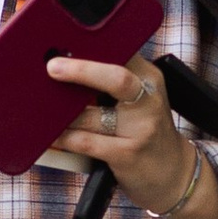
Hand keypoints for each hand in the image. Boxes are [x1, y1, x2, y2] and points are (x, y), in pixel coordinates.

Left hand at [44, 55, 198, 216]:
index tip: (64, 44)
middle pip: (116, 78)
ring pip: (92, 115)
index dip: (92, 48)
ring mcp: (140, 129)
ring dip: (62, 114)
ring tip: (42, 110)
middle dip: (81, 70)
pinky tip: (51, 137)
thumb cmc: (146, 131)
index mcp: (149, 79)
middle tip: (52, 68)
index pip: (122, 53)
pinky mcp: (128, 154)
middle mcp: (148, 100)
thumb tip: (67, 65)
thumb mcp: (141, 100)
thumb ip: (113, 83)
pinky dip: (64, 139)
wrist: (175, 174)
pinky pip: (87, 142)